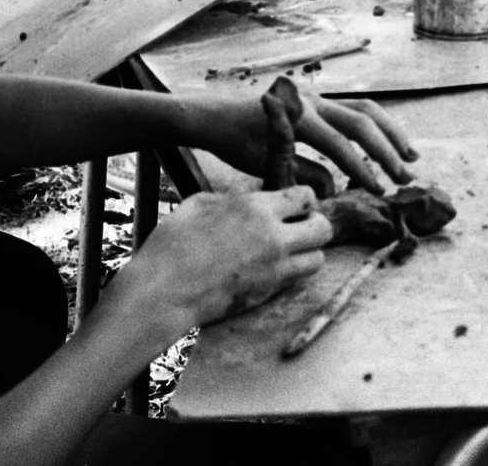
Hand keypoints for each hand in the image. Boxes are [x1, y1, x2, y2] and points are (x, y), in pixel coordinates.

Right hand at [109, 187, 331, 326]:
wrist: (163, 291)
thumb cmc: (172, 244)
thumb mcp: (199, 203)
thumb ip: (232, 199)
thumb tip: (247, 199)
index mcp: (255, 207)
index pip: (306, 195)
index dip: (302, 200)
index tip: (292, 206)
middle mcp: (273, 235)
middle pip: (323, 227)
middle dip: (315, 225)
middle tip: (298, 228)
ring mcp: (274, 267)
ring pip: (318, 258)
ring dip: (309, 253)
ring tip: (289, 252)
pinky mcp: (268, 292)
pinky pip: (298, 279)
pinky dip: (294, 273)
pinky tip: (273, 269)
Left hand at [202, 89, 418, 195]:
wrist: (216, 114)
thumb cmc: (234, 141)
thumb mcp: (264, 164)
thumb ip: (304, 174)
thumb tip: (336, 188)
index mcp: (297, 116)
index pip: (339, 145)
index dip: (361, 169)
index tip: (378, 191)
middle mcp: (313, 100)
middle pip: (362, 121)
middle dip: (386, 151)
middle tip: (404, 177)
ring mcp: (320, 97)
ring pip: (367, 109)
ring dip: (392, 133)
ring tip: (412, 156)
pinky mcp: (322, 100)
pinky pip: (359, 108)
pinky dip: (379, 125)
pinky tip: (392, 142)